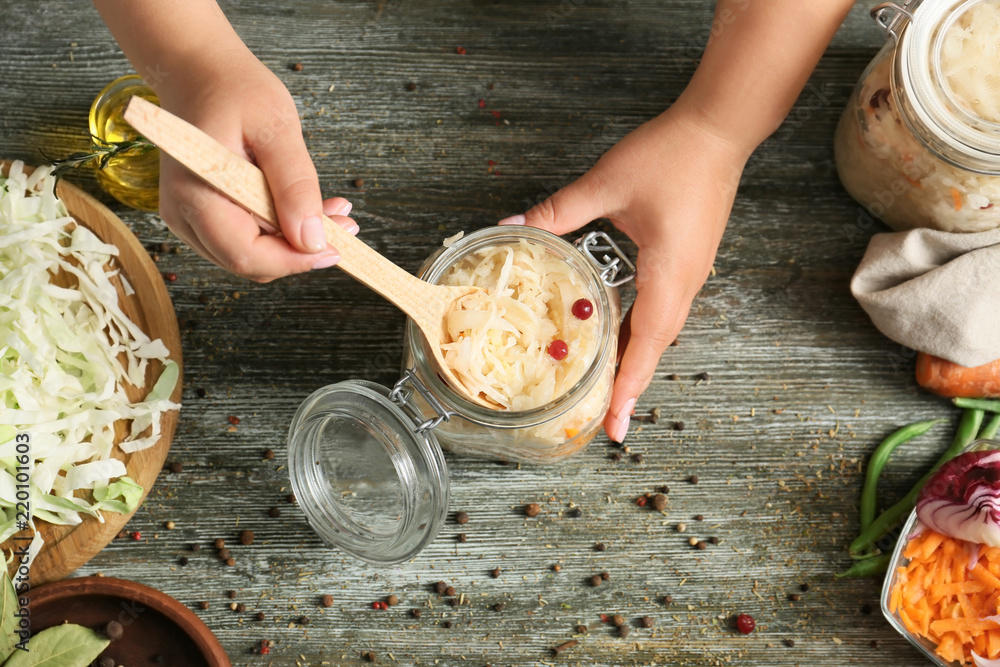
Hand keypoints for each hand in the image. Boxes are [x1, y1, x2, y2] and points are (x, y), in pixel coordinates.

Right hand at [155, 50, 356, 281]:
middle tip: (345, 223)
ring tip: (333, 210)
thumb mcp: (276, 128)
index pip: (245, 255)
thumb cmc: (234, 90)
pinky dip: (280, 230)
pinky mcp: (201, 216)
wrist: (200, 72)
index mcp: (195, 192)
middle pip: (249, 262)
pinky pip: (245, 238)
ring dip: (294, 242)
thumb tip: (311, 239)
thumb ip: (294, 185)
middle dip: (300, 252)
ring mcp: (188, 218)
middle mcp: (183, 214)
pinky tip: (306, 207)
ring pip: (251, 255)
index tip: (336, 248)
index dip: (293, 261)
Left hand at [498, 104, 749, 441]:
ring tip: (610, 390)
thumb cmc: (670, 155)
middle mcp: (684, 283)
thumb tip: (512, 226)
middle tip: (607, 422)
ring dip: (636, 361)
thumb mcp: (606, 184)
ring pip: (660, 331)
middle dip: (630, 386)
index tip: (615, 425)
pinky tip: (620, 335)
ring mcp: (690, 274)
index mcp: (668, 273)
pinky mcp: (687, 262)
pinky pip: (663, 310)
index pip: (646, 344)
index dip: (627, 386)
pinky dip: (641, 332)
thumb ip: (558, 211)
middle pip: (655, 348)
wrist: (718, 129)